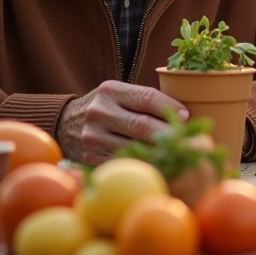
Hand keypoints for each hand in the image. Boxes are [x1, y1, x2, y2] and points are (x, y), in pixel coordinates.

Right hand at [55, 81, 187, 163]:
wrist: (67, 123)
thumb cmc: (108, 107)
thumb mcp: (121, 94)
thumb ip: (145, 100)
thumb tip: (184, 116)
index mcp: (110, 90)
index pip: (147, 98)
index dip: (170, 107)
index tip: (186, 116)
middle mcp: (99, 112)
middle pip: (143, 125)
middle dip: (169, 133)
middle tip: (188, 139)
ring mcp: (93, 137)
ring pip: (136, 147)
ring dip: (160, 151)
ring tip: (178, 152)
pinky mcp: (91, 157)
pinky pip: (125, 161)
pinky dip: (144, 163)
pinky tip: (159, 163)